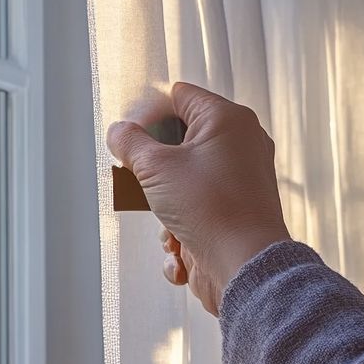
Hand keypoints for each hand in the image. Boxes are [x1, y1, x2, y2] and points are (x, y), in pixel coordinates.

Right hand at [107, 82, 290, 315]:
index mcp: (228, 121)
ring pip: (184, 184)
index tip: (129, 136)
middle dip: (154, 171)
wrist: (244, 266)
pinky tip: (183, 251)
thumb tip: (119, 131)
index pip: (180, 97)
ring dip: (165, 210)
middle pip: (179, 144)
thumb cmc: (209, 208)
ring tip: (170, 228)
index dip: (150, 113)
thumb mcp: (156, 168)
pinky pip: (197, 214)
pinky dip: (182, 234)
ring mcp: (240, 181)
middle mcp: (241, 145)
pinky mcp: (236, 214)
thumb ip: (130, 143)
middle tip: (141, 181)